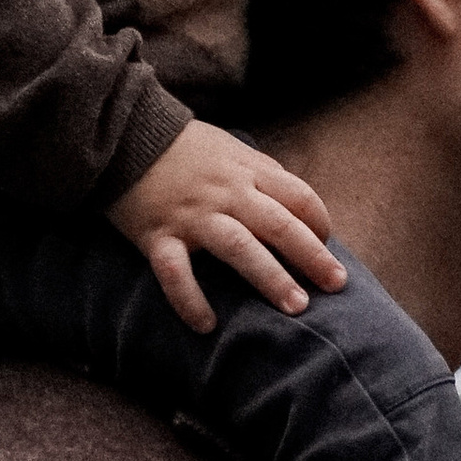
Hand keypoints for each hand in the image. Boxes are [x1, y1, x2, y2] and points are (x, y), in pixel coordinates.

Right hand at [107, 121, 345, 330]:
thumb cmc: (184, 148)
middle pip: (279, 225)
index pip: (298, 196)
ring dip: (270, 278)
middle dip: (312, 256)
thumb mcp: (231, 149)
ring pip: (240, 248)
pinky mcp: (157, 235)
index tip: (327, 246)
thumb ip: (262, 174)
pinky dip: (190, 300)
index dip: (319, 223)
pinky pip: (175, 272)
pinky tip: (206, 325)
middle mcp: (227, 194)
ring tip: (297, 307)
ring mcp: (192, 216)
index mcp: (247, 171)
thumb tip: (297, 205)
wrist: (124, 135)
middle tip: (336, 286)